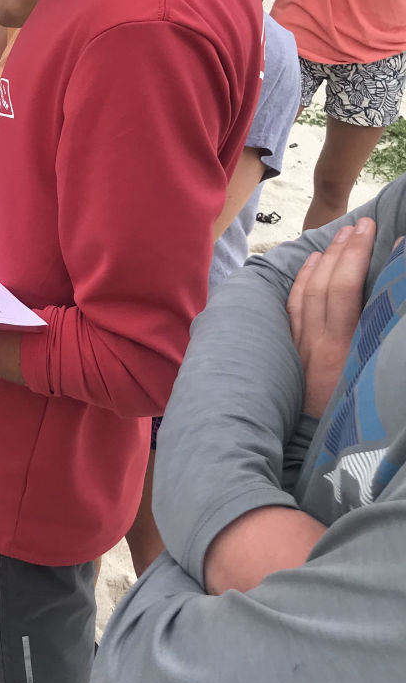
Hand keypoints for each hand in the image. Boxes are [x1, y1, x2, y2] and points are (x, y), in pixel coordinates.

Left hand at [287, 218, 374, 418]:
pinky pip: (291, 314)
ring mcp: (302, 352)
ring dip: (321, 263)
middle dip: (342, 251)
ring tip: (336, 238)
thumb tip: (391, 297)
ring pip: (305, 297)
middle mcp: (318, 346)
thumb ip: (379, 334)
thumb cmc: (357, 425)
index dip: (358, 257)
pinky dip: (300, 285)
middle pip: (325, 287)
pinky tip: (308, 269)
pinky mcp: (293, 360)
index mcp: (344, 351)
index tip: (376, 231)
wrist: (318, 457)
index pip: (347, 291)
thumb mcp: (373, 378)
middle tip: (360, 225)